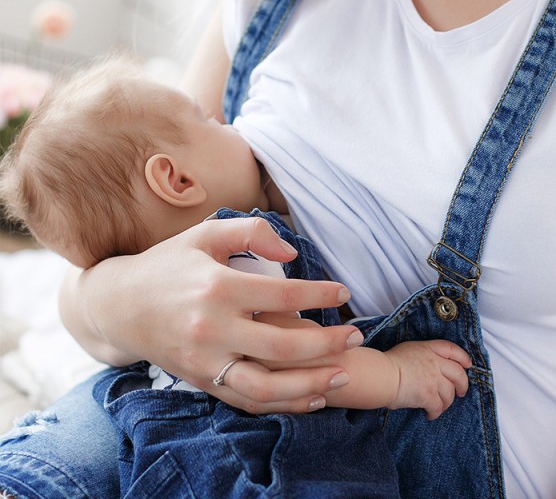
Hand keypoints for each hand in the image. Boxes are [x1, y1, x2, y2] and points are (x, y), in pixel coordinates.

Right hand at [79, 215, 361, 412]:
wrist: (118, 305)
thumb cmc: (169, 263)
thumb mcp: (207, 233)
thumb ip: (252, 233)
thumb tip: (292, 254)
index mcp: (217, 288)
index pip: (283, 295)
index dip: (320, 294)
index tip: (343, 292)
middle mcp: (211, 330)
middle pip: (282, 347)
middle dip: (327, 344)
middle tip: (356, 336)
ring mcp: (204, 362)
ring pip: (266, 386)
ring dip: (310, 385)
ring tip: (342, 373)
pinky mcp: (200, 381)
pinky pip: (246, 400)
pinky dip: (282, 404)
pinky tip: (311, 397)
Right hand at [385, 340, 470, 419]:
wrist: (382, 375)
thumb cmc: (389, 363)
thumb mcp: (409, 349)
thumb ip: (423, 355)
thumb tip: (429, 369)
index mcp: (429, 348)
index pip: (452, 350)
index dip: (463, 357)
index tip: (468, 365)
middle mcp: (434, 362)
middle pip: (458, 374)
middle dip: (463, 385)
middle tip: (461, 392)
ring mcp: (433, 379)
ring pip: (449, 393)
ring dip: (446, 402)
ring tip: (439, 406)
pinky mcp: (429, 395)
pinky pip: (438, 407)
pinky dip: (435, 413)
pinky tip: (429, 414)